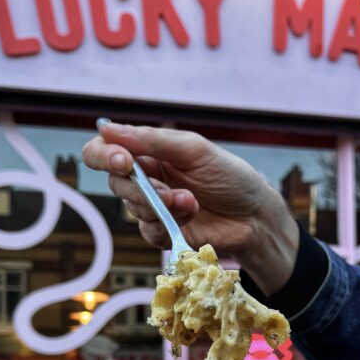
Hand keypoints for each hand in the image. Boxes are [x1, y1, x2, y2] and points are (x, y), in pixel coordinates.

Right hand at [81, 121, 298, 293]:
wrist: (254, 215)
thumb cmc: (229, 176)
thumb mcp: (193, 150)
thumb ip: (151, 140)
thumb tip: (106, 127)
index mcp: (148, 152)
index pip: (105, 150)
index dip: (105, 156)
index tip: (123, 161)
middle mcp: (146, 178)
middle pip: (115, 182)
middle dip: (137, 188)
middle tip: (164, 191)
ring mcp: (153, 207)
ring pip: (132, 209)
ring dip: (160, 206)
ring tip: (191, 201)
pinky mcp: (162, 232)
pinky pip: (148, 231)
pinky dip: (167, 223)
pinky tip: (191, 214)